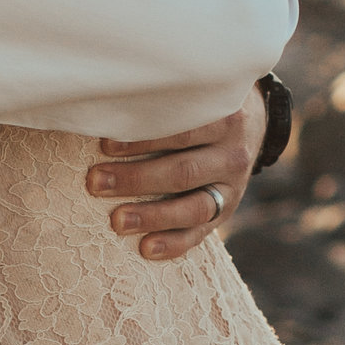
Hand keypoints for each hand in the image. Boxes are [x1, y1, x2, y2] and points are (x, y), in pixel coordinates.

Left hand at [85, 93, 260, 260]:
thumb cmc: (202, 108)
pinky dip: (174, 243)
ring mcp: (232, 187)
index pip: (182, 130)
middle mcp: (233, 154)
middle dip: (136, 179)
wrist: (249, 125)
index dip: (143, 138)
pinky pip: (201, 233)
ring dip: (152, 215)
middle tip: (96, 182)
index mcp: (225, 117)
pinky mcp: (227, 212)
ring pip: (194, 207)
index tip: (105, 144)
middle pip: (183, 171)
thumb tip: (105, 108)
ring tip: (117, 222)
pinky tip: (146, 249)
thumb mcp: (194, 96)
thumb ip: (164, 102)